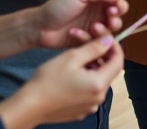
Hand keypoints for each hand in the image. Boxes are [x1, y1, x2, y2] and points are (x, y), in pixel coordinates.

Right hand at [0, 37, 123, 128]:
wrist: (28, 106)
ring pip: (97, 79)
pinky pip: (88, 91)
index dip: (113, 46)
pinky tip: (70, 72)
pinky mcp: (80, 110)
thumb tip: (109, 41)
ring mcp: (89, 106)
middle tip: (84, 42)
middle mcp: (98, 98)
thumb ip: (94, 48)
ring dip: (90, 65)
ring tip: (74, 56)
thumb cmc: (47, 82)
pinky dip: (84, 79)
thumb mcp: (71, 58)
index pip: (118, 61)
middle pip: (108, 70)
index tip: (103, 36)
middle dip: (98, 54)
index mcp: (99, 85)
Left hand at [31, 0, 128, 49]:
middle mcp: (97, 15)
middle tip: (109, 19)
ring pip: (109, 33)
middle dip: (115, 20)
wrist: (39, 26)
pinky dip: (87, 38)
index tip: (115, 9)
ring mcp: (92, 30)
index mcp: (97, 1)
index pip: (117, 3)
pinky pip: (95, 43)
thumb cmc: (58, 6)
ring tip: (92, 27)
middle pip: (117, 20)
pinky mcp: (86, 43)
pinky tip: (75, 33)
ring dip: (104, 30)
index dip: (120, 6)